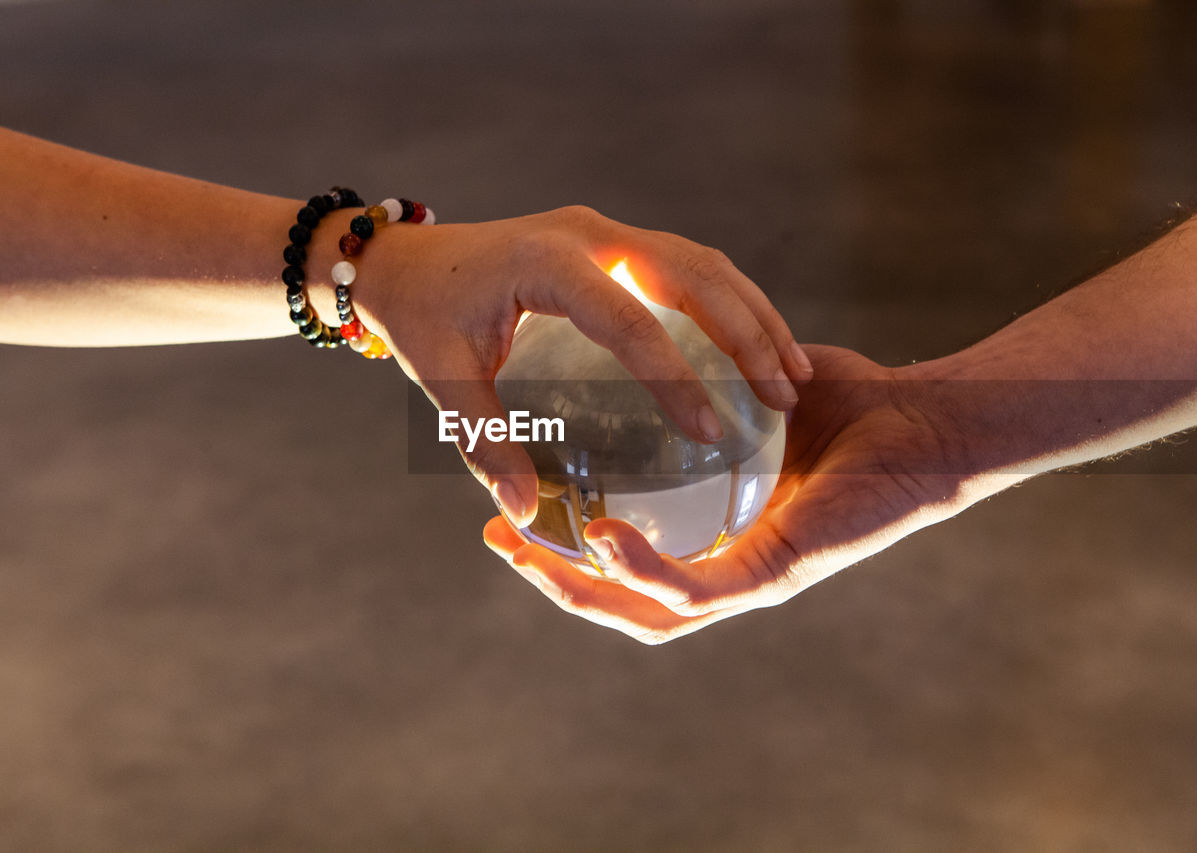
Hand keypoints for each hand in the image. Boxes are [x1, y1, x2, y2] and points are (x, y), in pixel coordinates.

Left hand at [346, 205, 812, 523]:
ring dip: (753, 314)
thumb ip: (483, 441)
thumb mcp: (441, 379)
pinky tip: (759, 350)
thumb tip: (524, 510)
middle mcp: (589, 234)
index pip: (627, 320)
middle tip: (782, 396)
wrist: (405, 259)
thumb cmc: (420, 317)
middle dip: (745, 333)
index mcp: (547, 263)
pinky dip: (732, 304)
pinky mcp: (618, 240)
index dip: (674, 377)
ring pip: (704, 262)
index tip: (709, 432)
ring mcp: (607, 231)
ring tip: (791, 377)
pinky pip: (691, 266)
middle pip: (692, 272)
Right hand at [482, 344, 977, 642]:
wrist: (923, 420)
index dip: (563, 546)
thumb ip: (700, 382)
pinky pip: (692, 592)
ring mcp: (749, 580)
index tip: (512, 508)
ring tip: (528, 552)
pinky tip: (601, 536)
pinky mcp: (773, 577)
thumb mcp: (748, 390)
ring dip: (578, 589)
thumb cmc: (849, 403)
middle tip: (498, 537)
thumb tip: (643, 344)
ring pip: (644, 613)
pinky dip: (640, 570)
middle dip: (552, 577)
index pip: (624, 559)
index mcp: (715, 531)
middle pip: (620, 599)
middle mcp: (727, 566)